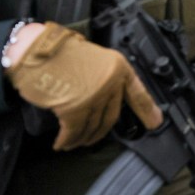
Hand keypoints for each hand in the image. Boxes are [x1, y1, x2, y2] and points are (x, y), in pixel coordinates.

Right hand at [5, 22, 162, 150]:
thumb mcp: (95, 59)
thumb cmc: (61, 52)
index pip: (138, 92)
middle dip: (101, 132)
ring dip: (82, 138)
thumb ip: (104, 78)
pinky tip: (62, 144)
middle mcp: (111, 82)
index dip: (147, 110)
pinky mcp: (75, 108)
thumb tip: (105, 100)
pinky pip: (74, 131)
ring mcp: (95, 96)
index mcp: (119, 67)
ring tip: (73, 143)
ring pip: (93, 126)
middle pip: (112, 115)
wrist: (39, 50)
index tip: (155, 122)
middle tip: (93, 140)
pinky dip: (67, 140)